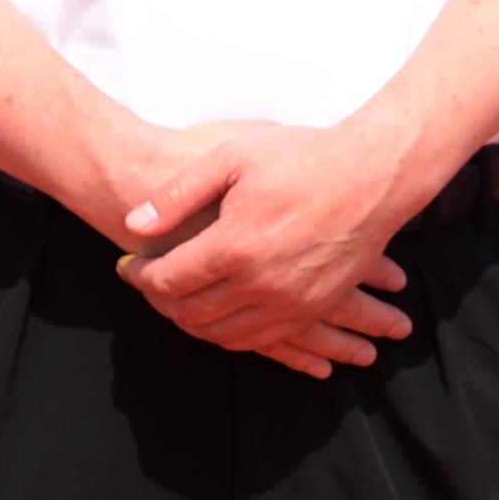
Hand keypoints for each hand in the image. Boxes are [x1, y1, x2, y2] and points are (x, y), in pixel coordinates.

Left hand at [117, 123, 418, 377]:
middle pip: (190, 314)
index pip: (168, 280)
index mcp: (235, 246)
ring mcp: (289, 304)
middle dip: (158, 303)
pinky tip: (217, 317)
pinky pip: (261, 342)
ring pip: (222, 336)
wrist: (372, 177)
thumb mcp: (233, 157)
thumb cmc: (302, 158)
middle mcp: (261, 285)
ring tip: (175, 300)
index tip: (126, 265)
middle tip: (145, 283)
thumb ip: (178, 194)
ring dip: (190, 324)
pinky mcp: (311, 309)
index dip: (138, 277)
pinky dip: (230, 336)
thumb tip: (133, 224)